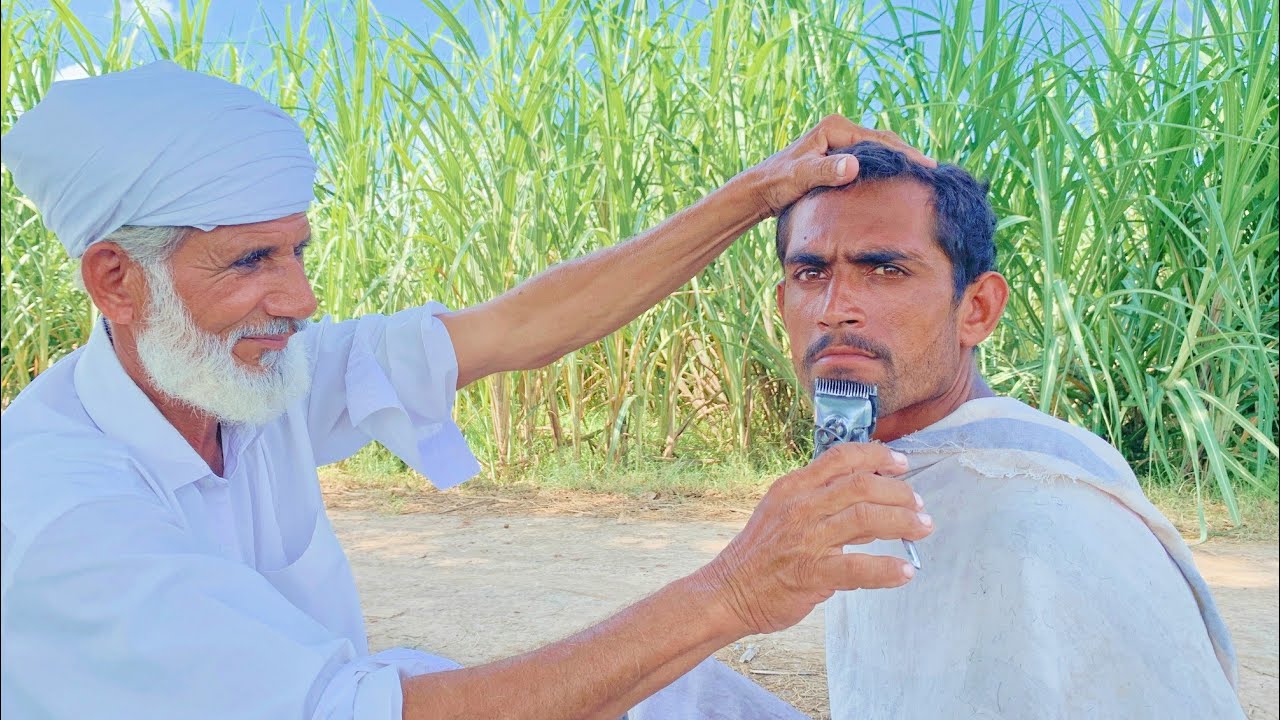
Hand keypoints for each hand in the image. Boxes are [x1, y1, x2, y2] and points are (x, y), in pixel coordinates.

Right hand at [695, 443, 932, 635]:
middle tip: (919, 506)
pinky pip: (857, 567)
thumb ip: (826, 507)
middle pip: (861, 485)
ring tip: (922, 529)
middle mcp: (800, 506)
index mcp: (794, 487)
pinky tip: (904, 572)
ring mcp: (804, 538)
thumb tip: (875, 507)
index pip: (841, 457)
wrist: (728, 591)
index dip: (877, 456)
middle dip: (899, 492)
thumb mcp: (785, 515)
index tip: (901, 464)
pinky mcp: (809, 572)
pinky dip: (886, 569)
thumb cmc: (760, 555)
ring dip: (902, 522)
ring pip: (865, 518)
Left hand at [746, 115, 935, 216]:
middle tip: (934, 172)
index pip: (879, 140)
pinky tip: (898, 181)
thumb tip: (854, 165)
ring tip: (924, 176)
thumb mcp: (800, 177)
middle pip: (883, 141)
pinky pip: (869, 159)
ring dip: (899, 161)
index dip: (905, 154)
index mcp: (835, 128)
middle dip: (908, 155)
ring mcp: (839, 141)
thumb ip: (825, 171)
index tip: (928, 166)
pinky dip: (885, 167)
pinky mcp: (837, 155)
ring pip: (878, 149)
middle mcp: (839, 129)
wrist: (759, 190)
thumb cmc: (777, 183)